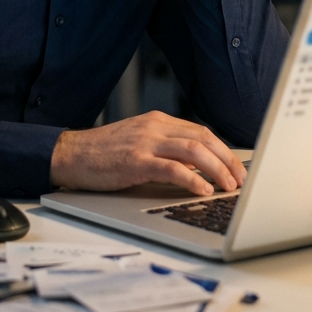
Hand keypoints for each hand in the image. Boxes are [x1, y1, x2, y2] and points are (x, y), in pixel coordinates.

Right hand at [50, 111, 246, 195]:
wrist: (71, 154)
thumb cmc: (103, 153)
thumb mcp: (139, 142)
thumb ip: (166, 149)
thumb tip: (197, 167)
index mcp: (158, 121)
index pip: (202, 132)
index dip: (224, 151)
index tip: (236, 168)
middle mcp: (155, 127)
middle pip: (204, 139)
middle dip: (227, 161)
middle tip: (239, 180)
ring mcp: (145, 143)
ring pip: (194, 151)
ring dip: (217, 170)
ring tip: (228, 187)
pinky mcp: (136, 161)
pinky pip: (173, 168)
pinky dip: (193, 180)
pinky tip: (203, 190)